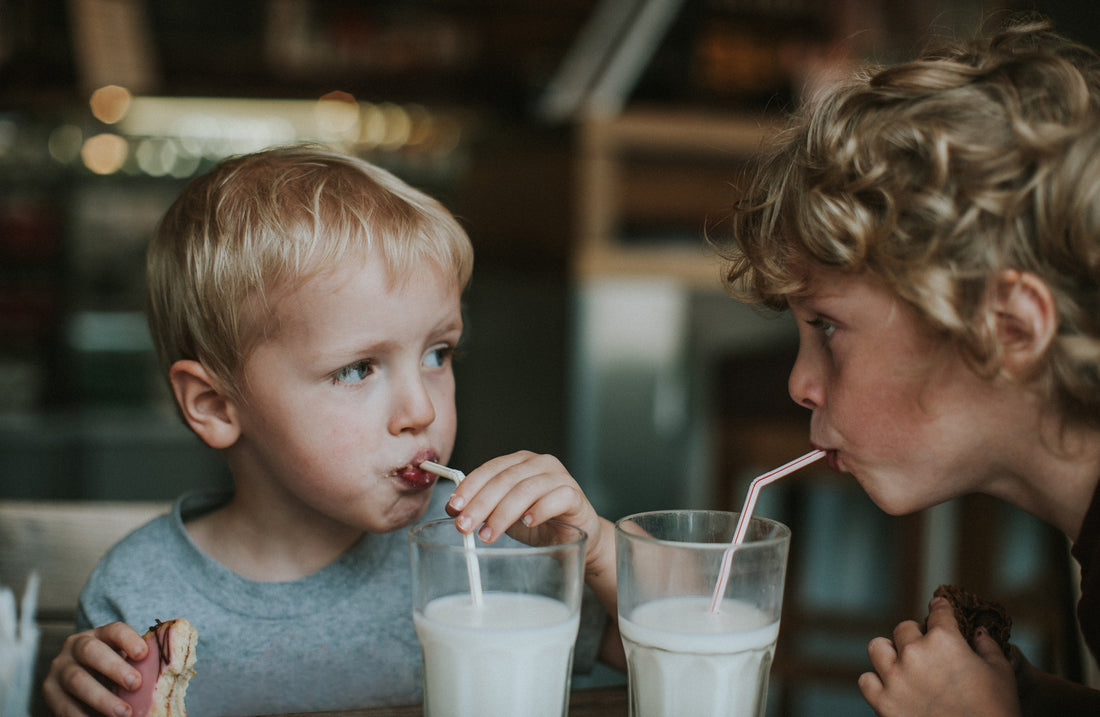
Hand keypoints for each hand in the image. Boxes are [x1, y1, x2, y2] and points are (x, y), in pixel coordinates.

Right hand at [42, 621, 146, 716]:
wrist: (82, 684)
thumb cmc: (113, 671)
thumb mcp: (124, 662)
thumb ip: (140, 664)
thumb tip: (169, 670)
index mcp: (99, 634)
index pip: (114, 630)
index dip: (128, 639)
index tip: (143, 654)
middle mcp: (74, 647)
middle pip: (90, 651)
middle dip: (114, 667)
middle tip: (136, 684)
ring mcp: (59, 669)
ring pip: (77, 680)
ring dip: (101, 698)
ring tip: (123, 713)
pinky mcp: (49, 692)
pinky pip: (64, 706)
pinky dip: (83, 716)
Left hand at [447, 450, 624, 668]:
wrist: (578, 535)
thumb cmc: (540, 521)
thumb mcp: (506, 513)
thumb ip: (485, 507)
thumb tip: (454, 509)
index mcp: (519, 462)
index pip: (489, 469)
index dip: (469, 487)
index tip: (452, 508)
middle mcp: (539, 463)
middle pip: (505, 479)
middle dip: (480, 504)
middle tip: (464, 526)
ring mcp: (560, 477)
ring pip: (527, 489)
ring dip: (503, 513)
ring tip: (488, 534)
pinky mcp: (575, 495)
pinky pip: (557, 498)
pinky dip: (539, 509)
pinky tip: (527, 523)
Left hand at [858, 596, 1018, 716]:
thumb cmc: (996, 710)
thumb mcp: (1001, 673)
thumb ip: (987, 646)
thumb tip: (978, 631)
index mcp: (945, 640)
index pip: (938, 612)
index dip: (940, 607)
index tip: (938, 606)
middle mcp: (915, 653)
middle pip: (904, 629)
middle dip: (916, 635)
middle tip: (926, 649)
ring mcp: (895, 677)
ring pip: (877, 648)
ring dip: (889, 653)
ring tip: (901, 663)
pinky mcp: (883, 702)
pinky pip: (866, 680)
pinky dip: (876, 682)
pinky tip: (890, 686)